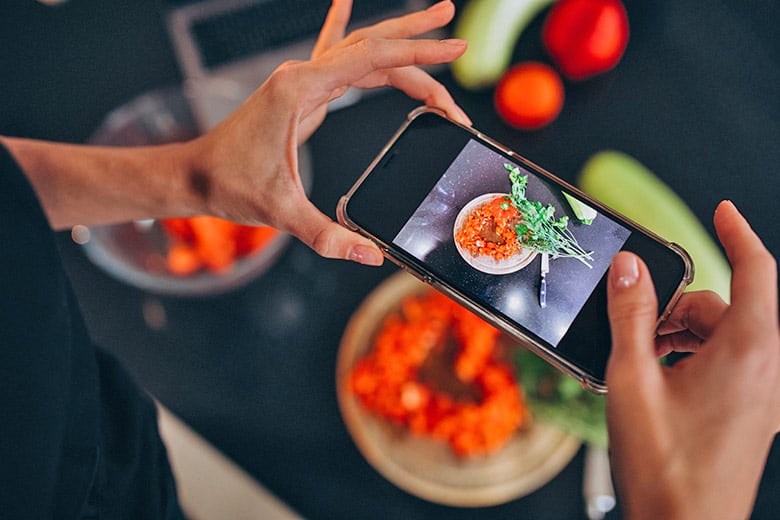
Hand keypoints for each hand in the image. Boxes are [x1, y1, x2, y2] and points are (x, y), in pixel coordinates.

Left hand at [191, 0, 469, 265]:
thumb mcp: (281, 212)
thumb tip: (370, 255)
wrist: (193, 175)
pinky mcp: (297, 93)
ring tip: (431, 25)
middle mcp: (302, 76)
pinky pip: (329, 54)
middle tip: (452, 25)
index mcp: (300, 90)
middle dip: (415, 36)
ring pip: (358, 51)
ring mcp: (299, 81)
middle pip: (370, 46)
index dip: (418, 54)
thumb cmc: (229, 185)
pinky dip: (341, 28)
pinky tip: (343, 3)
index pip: (372, 60)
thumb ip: (326, 236)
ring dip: (395, 39)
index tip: (453, 49)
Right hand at [605, 200, 778, 518]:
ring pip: (721, 335)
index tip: (724, 210)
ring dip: (678, 335)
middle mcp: (764, 368)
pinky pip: (724, 362)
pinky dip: (688, 357)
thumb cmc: (663, 464)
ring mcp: (759, 393)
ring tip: (638, 360)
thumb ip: (630, 315)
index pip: (757, 271)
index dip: (738, 234)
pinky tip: (654, 378)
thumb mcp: (632, 379)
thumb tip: (629, 268)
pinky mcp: (748, 411)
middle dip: (676, 305)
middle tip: (633, 323)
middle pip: (723, 306)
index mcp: (748, 352)